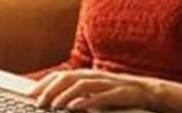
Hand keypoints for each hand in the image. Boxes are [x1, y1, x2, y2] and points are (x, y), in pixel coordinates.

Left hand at [26, 69, 181, 111]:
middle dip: (50, 89)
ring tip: (53, 105)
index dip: (44, 82)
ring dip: (64, 95)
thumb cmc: (121, 93)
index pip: (61, 75)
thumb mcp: (98, 91)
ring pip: (81, 85)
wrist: (151, 91)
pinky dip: (86, 101)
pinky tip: (75, 108)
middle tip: (38, 101)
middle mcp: (96, 76)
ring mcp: (108, 83)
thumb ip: (80, 93)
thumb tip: (58, 100)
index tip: (30, 93)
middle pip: (68, 77)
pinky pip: (101, 96)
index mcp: (88, 75)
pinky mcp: (120, 93)